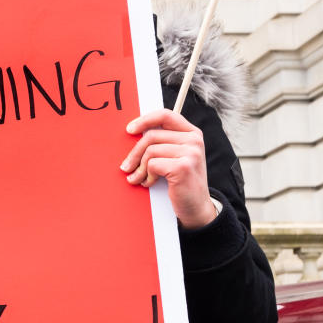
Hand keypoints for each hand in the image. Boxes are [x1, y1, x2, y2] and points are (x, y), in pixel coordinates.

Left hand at [120, 109, 216, 228]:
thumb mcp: (175, 157)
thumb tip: (133, 134)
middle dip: (134, 153)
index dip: (144, 120)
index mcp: (192, 133)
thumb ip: (162, 143)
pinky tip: (149, 183)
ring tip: (138, 178)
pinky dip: (146, 176)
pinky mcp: (183, 167)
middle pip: (151, 135)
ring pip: (150, 151)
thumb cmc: (181, 181)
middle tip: (126, 167)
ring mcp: (191, 152)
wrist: (196, 207)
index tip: (129, 130)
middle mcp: (194, 140)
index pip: (165, 115)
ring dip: (139, 168)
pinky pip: (152, 164)